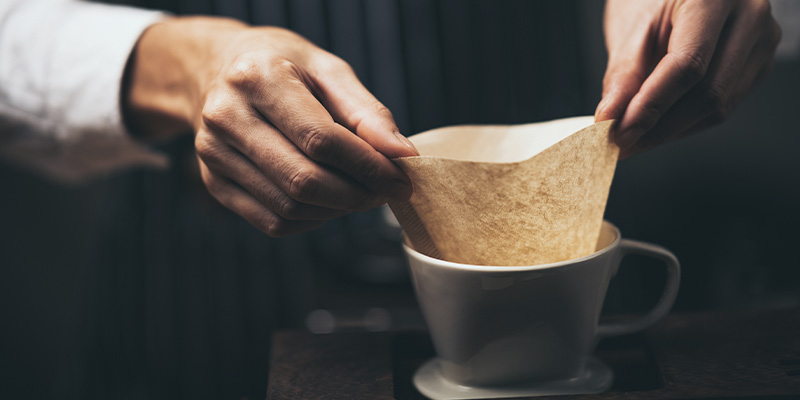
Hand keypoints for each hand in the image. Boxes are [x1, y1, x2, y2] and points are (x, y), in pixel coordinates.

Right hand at [123, 17, 417, 235]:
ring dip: (336, 210)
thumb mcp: (328, 71)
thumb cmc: (284, 68)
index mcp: (257, 78)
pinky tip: (329, 203)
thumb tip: (402, 154)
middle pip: (303, 179)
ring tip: (359, 194)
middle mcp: (226, 116)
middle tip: (384, 193)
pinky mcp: (213, 182)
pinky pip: (272, 222)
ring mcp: (213, 153)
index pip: (321, 139)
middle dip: (356, 195)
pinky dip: (311, 221)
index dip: (368, 167)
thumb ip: (367, 112)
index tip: (401, 181)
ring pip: (289, 207)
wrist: (219, 70)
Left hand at [595, 0, 780, 157]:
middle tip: (621, 144)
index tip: (620, 133)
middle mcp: (749, 17)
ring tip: (634, 138)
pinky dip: (685, 123)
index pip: (687, 66)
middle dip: (659, 127)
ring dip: (671, 131)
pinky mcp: (758, 63)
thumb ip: (623, 75)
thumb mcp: (631, 29)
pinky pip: (723, 106)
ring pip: (719, 106)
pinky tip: (657, 126)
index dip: (651, 107)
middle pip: (709, 92)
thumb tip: (611, 120)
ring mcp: (761, 41)